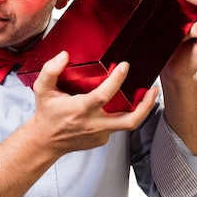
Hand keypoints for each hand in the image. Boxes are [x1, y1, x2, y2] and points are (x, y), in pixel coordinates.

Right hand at [31, 51, 157, 155]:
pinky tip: (124, 103)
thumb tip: (64, 55)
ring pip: (128, 124)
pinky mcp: (102, 139)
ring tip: (149, 95)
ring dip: (142, 110)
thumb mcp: (42, 89)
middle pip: (129, 120)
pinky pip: (117, 126)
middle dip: (145, 105)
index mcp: (80, 109)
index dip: (117, 81)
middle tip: (153, 89)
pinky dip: (123, 114)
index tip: (124, 66)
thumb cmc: (47, 114)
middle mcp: (93, 124)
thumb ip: (50, 70)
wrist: (46, 141)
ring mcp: (100, 134)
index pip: (103, 96)